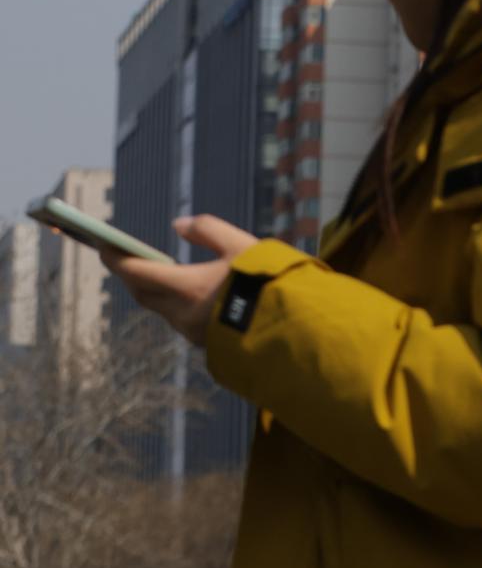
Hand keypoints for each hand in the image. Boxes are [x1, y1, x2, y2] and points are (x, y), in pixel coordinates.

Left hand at [103, 215, 259, 347]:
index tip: (103, 245)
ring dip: (154, 291)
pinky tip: (189, 295)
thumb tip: (178, 225)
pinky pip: (179, 319)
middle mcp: (181, 312)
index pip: (135, 272)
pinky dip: (175, 304)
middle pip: (142, 293)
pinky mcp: (204, 342)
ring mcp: (191, 331)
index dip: (116, 258)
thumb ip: (209, 230)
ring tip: (158, 273)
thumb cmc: (267, 281)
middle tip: (125, 258)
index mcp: (186, 286)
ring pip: (161, 308)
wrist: (292, 328)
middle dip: (131, 275)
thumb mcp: (242, 245)